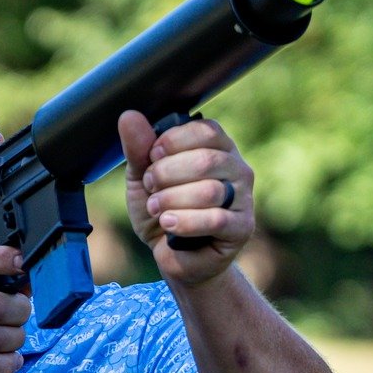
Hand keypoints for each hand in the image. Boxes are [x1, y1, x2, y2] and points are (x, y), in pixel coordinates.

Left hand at [119, 110, 254, 287]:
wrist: (173, 257)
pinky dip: (185, 222)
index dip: (173, 142)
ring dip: (172, 199)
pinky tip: (168, 224)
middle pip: (206, 160)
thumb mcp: (143, 179)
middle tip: (151, 187)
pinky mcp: (242, 227)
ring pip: (210, 191)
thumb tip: (129, 115)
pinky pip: (216, 220)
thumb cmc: (162, 212)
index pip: (205, 130)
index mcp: (217, 148)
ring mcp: (244, 198)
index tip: (152, 157)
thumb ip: (139, 149)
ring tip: (156, 209)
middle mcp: (236, 168)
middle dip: (168, 174)